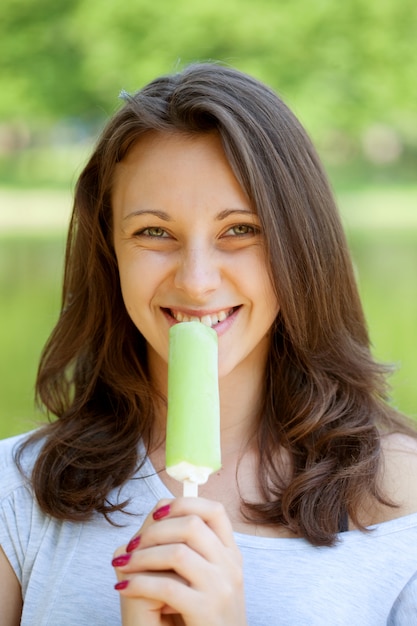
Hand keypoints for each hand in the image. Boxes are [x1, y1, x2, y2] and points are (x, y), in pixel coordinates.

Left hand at [112, 497, 247, 625]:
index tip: (157, 513)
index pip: (214, 511)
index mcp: (231, 554)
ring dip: (143, 556)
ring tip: (123, 565)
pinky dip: (139, 584)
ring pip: (177, 553)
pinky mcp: (206, 612)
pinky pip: (167, 587)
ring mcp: (221, 588)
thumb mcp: (208, 578)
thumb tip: (158, 509)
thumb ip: (193, 548)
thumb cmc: (205, 617)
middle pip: (192, 525)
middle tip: (132, 545)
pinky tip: (124, 587)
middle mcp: (230, 566)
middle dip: (155, 530)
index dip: (184, 504)